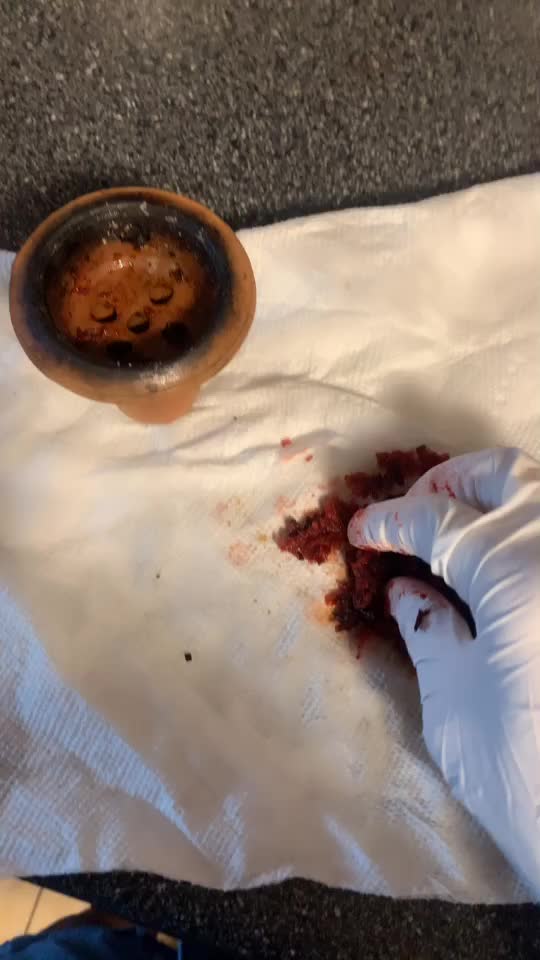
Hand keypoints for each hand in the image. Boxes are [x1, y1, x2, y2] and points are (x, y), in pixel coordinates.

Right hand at [348, 448, 539, 894]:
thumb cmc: (523, 771)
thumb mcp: (457, 699)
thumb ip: (428, 628)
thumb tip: (405, 588)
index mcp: (516, 567)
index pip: (439, 520)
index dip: (391, 521)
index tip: (364, 530)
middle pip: (504, 475)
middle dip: (450, 480)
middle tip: (414, 508)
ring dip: (497, 496)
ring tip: (457, 523)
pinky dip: (526, 533)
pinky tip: (502, 565)